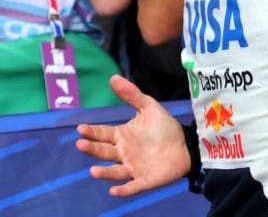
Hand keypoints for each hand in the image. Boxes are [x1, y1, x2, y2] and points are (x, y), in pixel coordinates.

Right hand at [75, 75, 190, 196]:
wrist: (187, 145)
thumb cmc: (164, 128)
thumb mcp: (149, 108)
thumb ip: (132, 95)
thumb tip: (112, 78)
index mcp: (122, 136)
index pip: (103, 134)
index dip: (92, 132)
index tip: (81, 128)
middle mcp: (123, 153)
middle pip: (104, 152)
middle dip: (92, 149)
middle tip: (81, 144)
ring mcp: (133, 168)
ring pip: (115, 172)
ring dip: (104, 173)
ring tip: (93, 171)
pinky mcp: (144, 180)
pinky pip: (132, 187)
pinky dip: (123, 190)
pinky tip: (114, 191)